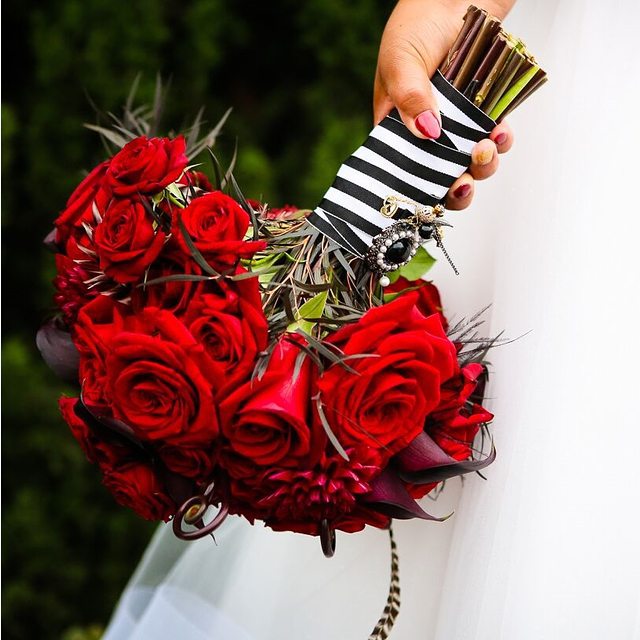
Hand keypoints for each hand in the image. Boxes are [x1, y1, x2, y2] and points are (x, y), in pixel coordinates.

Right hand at [374, 0, 514, 209]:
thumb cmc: (416, 24)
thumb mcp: (401, 59)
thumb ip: (409, 96)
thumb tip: (428, 133)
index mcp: (395, 128)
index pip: (402, 172)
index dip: (416, 193)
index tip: (429, 204)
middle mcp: (426, 132)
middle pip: (439, 178)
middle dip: (454, 189)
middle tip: (463, 183)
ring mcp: (456, 125)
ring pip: (470, 163)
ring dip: (481, 167)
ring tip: (486, 149)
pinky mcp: (482, 112)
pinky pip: (494, 137)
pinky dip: (501, 141)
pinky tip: (502, 131)